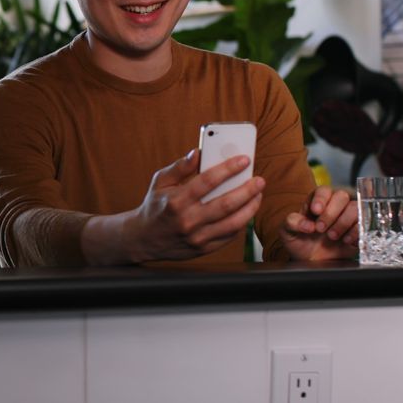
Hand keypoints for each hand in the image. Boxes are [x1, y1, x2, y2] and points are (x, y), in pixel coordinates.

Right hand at [119, 149, 265, 262]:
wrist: (143, 239)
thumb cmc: (155, 206)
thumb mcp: (160, 182)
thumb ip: (179, 167)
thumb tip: (198, 152)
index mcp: (176, 201)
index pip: (207, 181)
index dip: (228, 169)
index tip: (244, 160)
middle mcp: (187, 220)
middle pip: (225, 203)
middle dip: (247, 190)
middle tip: (259, 180)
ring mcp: (196, 237)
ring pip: (233, 223)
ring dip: (250, 207)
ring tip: (258, 195)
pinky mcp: (203, 249)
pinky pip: (229, 236)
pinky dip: (241, 223)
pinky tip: (246, 211)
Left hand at [280, 185, 357, 260]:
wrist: (310, 260)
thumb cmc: (299, 241)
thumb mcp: (287, 232)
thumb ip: (292, 223)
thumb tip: (307, 225)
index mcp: (317, 201)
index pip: (323, 191)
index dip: (321, 199)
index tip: (316, 211)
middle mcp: (334, 206)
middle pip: (341, 196)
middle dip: (331, 213)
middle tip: (320, 229)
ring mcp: (348, 217)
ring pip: (355, 207)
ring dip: (343, 222)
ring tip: (331, 236)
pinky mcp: (358, 229)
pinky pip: (364, 224)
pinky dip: (355, 231)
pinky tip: (345, 240)